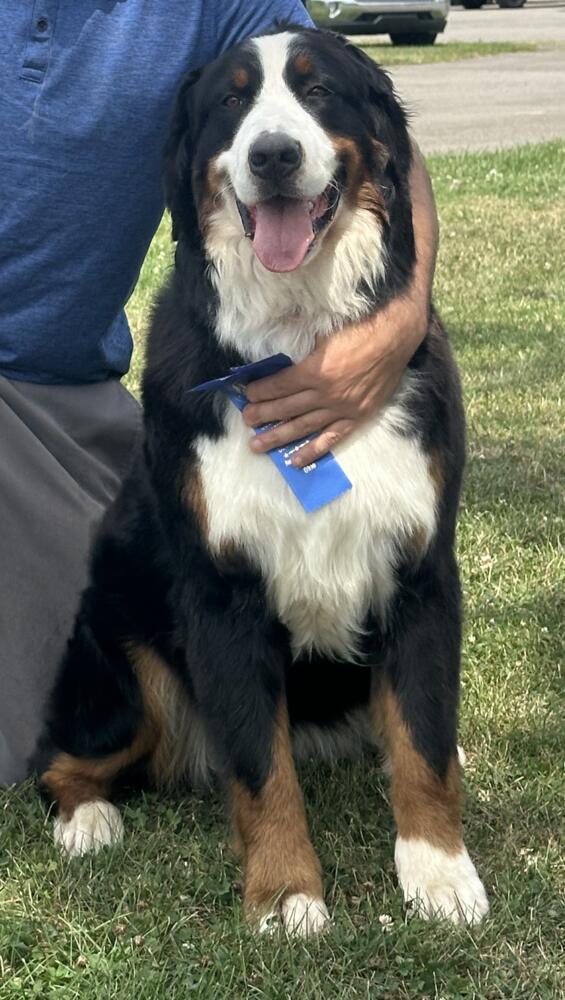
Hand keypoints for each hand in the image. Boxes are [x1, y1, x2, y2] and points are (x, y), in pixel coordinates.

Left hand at [243, 299, 426, 467]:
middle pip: (286, 407)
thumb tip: (285, 362)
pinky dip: (312, 451)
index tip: (247, 394)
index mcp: (315, 371)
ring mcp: (340, 409)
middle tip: (246, 420)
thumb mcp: (325, 336)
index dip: (261, 391)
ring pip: (303, 426)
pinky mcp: (356, 418)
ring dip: (278, 436)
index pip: (280, 385)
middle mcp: (325, 394)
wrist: (395, 339)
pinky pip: (331, 438)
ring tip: (257, 444)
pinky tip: (295, 461)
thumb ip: (305, 352)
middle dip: (263, 414)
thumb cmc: (360, 331)